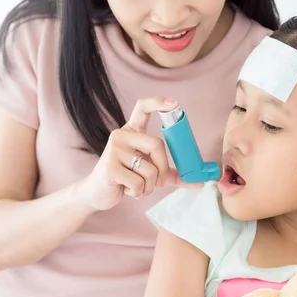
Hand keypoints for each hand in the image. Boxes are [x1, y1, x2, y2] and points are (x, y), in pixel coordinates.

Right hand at [75, 97, 201, 210]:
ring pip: (149, 169)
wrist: (97, 194)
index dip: (158, 102)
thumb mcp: (149, 173)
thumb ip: (171, 174)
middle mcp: (121, 135)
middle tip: (161, 183)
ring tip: (137, 187)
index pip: (142, 107)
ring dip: (149, 186)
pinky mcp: (109, 167)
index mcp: (132, 131)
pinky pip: (138, 182)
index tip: (174, 103)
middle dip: (163, 168)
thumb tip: (199, 181)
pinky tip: (127, 190)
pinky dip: (138, 192)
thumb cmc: (126, 179)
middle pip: (156, 144)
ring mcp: (113, 149)